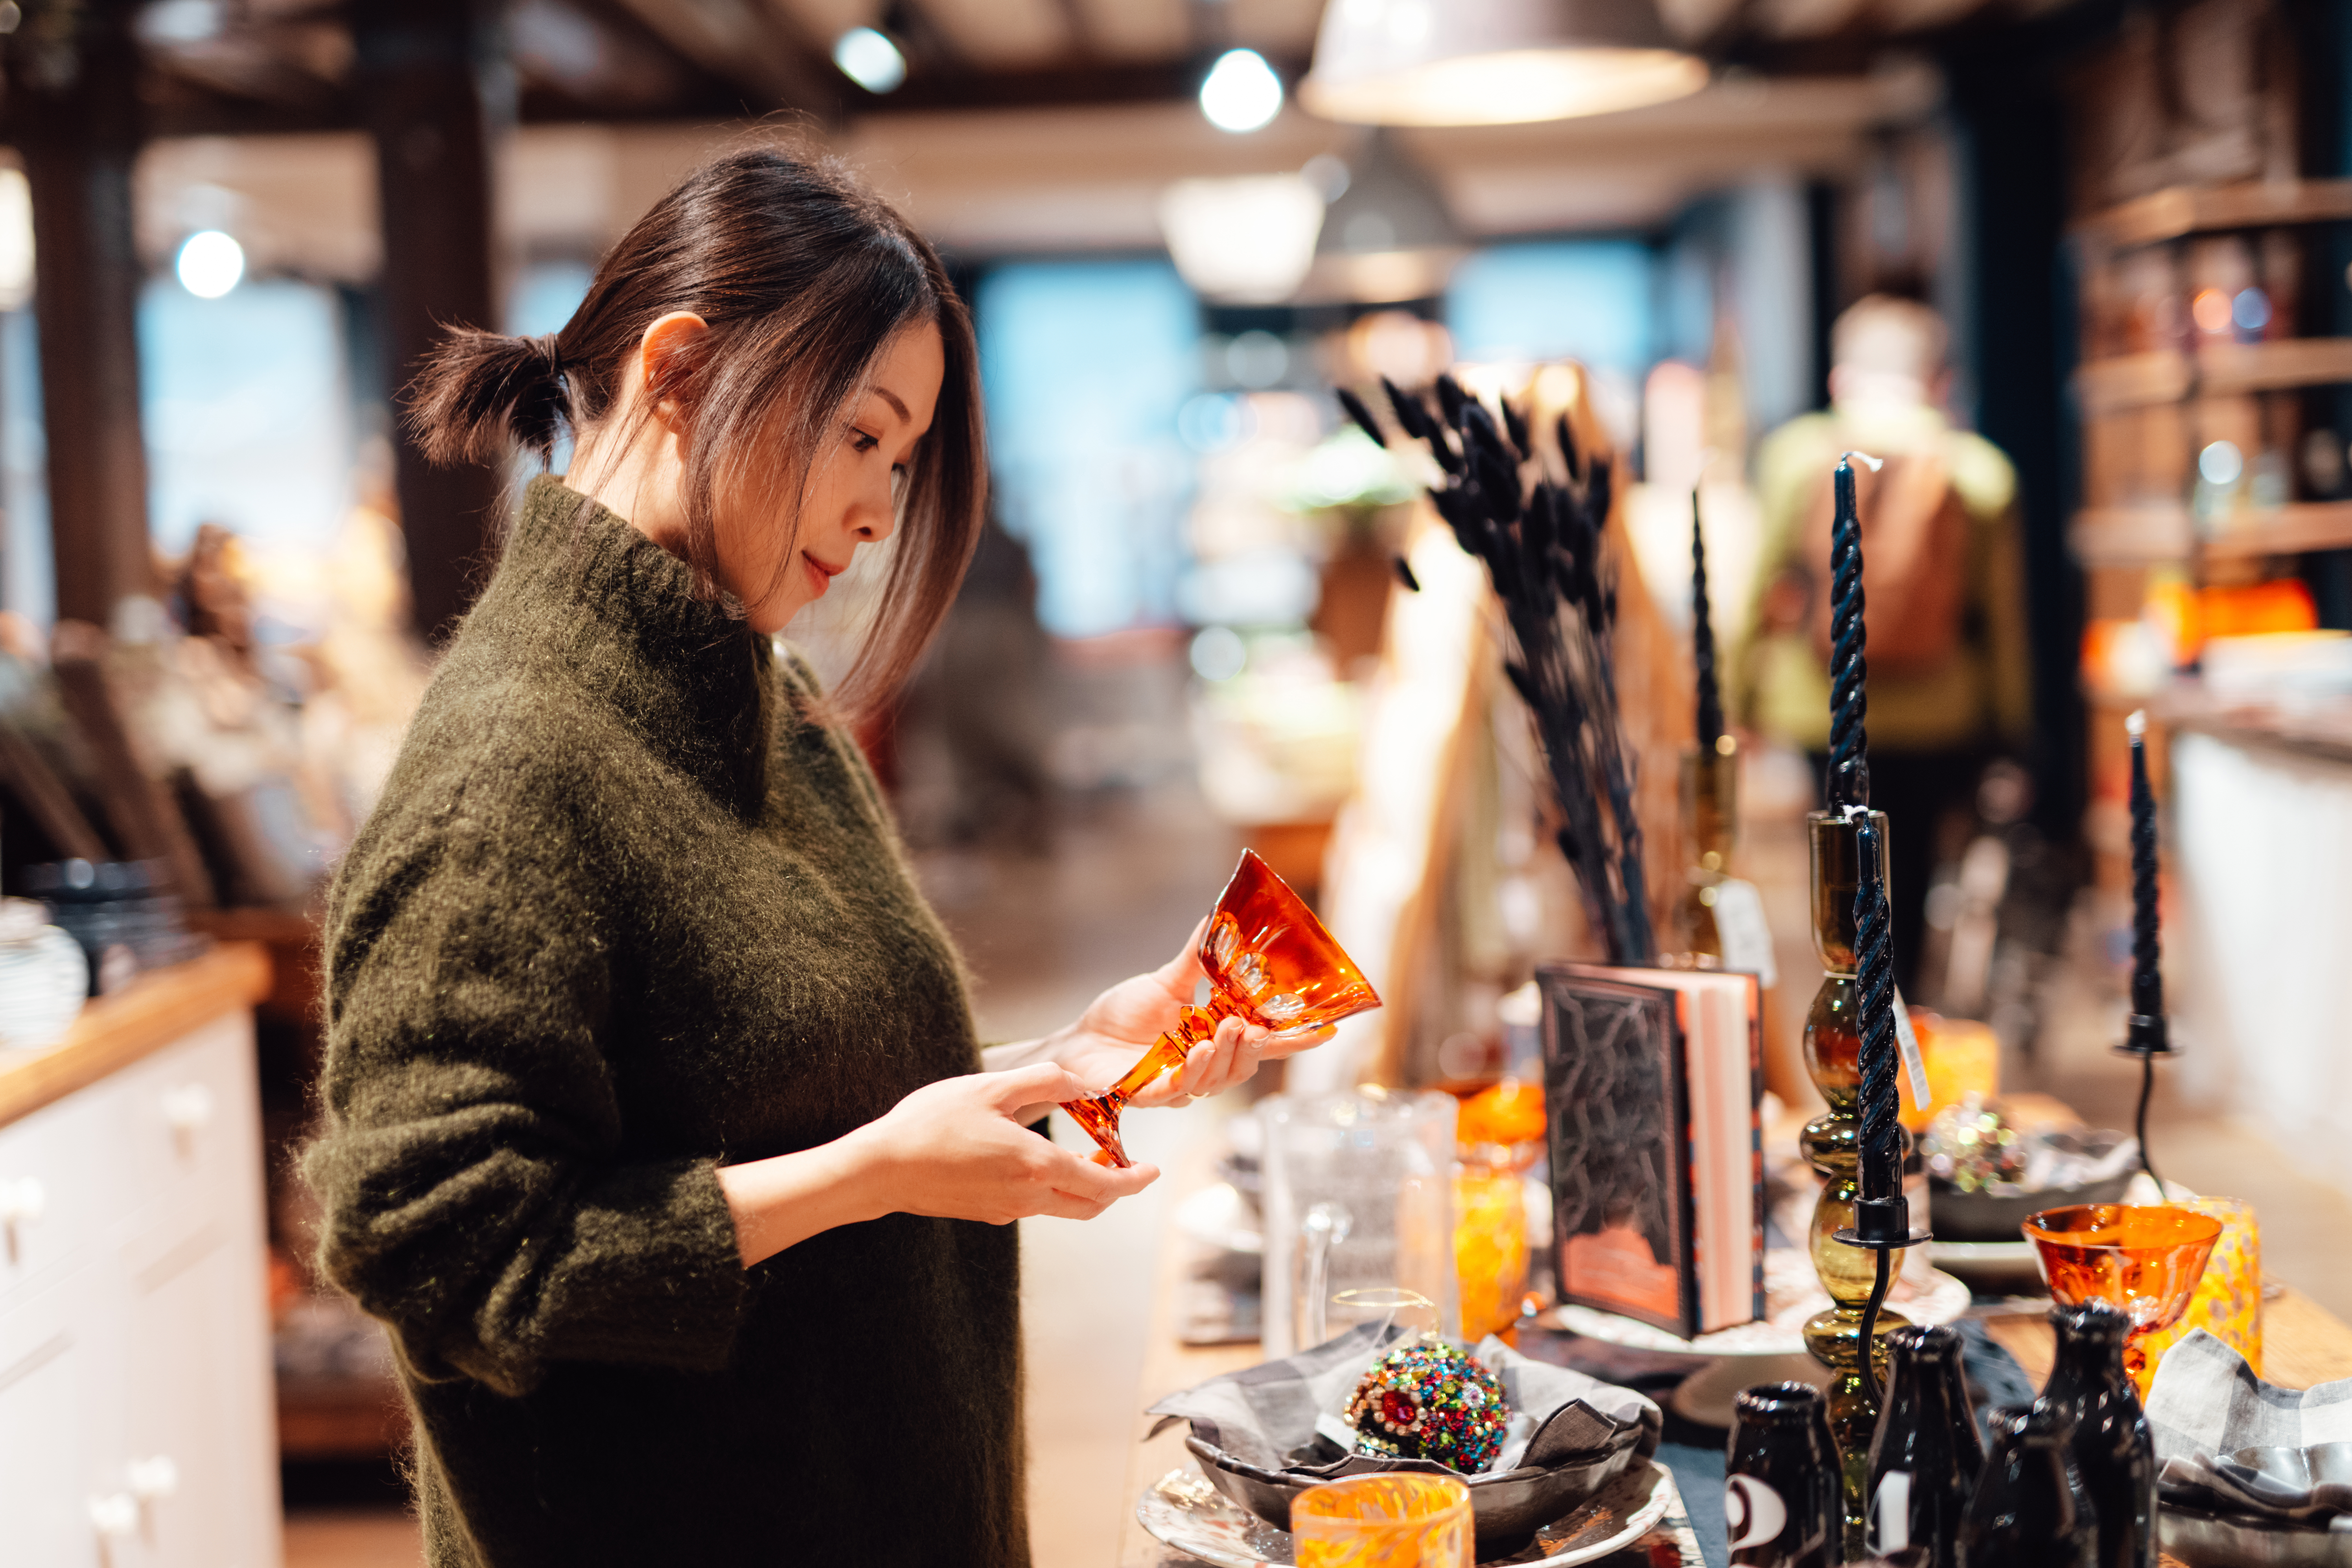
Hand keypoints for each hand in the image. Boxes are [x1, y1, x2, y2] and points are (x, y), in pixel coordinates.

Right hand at [849, 1063, 1158, 1224]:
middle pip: (1089, 1205)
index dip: (1134, 1180)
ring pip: (1062, 1206)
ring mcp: (1006, 1211)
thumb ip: (1043, 1081)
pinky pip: (1033, 1204)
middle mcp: (1027, 1197)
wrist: (881, 1169)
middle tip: (1127, 1165)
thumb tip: (1080, 1083)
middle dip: (1115, 1188)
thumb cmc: (932, 1123)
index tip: (1153, 1171)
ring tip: (1087, 1155)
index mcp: (1035, 1165)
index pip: (1104, 1184)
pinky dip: (1051, 1187)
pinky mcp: (987, 1214)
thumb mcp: (991, 1087)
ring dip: (1083, 1186)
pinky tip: (1037, 1160)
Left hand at [1046, 918, 1335, 1108]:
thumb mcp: (1166, 982)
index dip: (1293, 1040)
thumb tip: (1217, 919)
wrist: (1080, 1041)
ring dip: (1224, 1057)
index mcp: (1214, 1038)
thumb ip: (1197, 959)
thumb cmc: (1122, 1015)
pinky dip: (1192, 1073)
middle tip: (1254, 1027)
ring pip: (1216, 1081)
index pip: (1262, 1042)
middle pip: (1244, 1066)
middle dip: (1254, 1048)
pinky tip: (1197, 1051)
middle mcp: (1203, 1065)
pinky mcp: (1151, 1095)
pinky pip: (1179, 1091)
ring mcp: (1179, 1083)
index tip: (1325, 1030)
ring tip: (1226, 1031)